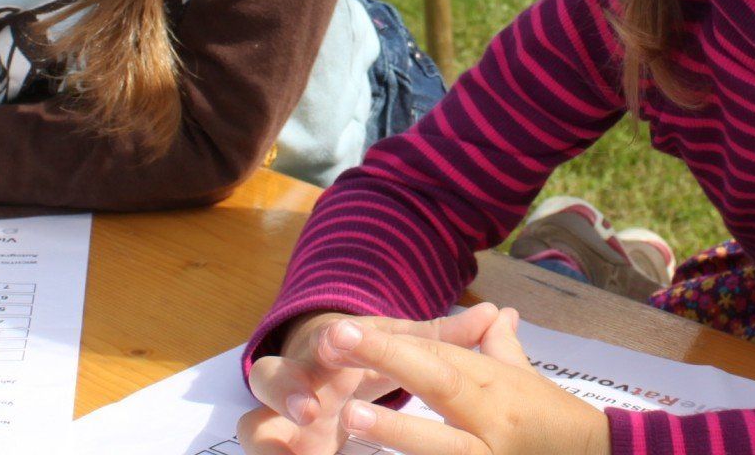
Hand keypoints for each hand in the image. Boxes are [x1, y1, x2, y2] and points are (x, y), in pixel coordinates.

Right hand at [239, 303, 505, 454]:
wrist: (320, 367)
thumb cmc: (363, 354)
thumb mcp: (399, 343)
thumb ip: (443, 335)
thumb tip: (501, 313)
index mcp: (327, 347)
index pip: (319, 339)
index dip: (327, 342)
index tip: (337, 342)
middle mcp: (297, 378)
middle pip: (270, 376)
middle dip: (286, 388)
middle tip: (310, 408)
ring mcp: (281, 416)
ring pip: (253, 420)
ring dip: (266, 434)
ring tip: (290, 450)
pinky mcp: (280, 444)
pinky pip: (262, 450)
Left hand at [330, 310, 609, 454]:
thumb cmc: (554, 420)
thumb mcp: (527, 380)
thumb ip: (500, 348)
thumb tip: (497, 312)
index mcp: (498, 388)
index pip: (441, 359)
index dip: (393, 346)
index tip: (346, 331)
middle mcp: (495, 424)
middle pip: (440, 388)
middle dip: (390, 365)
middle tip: (337, 352)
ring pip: (442, 449)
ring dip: (397, 433)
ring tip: (350, 418)